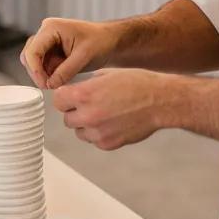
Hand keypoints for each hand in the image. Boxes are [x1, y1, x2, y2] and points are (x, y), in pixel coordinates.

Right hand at [21, 16, 117, 88]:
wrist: (110, 42)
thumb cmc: (100, 41)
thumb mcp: (84, 56)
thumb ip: (66, 71)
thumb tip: (50, 84)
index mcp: (52, 28)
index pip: (33, 50)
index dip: (35, 70)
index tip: (43, 84)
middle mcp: (46, 33)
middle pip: (29, 56)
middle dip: (38, 73)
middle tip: (50, 86)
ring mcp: (47, 42)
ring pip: (35, 63)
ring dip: (44, 74)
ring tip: (61, 80)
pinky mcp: (51, 52)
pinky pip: (43, 66)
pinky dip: (50, 74)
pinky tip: (63, 77)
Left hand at [52, 68, 170, 149]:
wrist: (160, 101)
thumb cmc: (137, 84)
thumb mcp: (107, 74)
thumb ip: (86, 84)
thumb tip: (74, 90)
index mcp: (84, 94)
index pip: (58, 101)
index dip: (65, 97)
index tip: (71, 96)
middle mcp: (88, 115)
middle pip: (67, 119)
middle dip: (75, 112)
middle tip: (91, 105)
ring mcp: (98, 132)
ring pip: (79, 132)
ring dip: (86, 125)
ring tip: (104, 114)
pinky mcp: (108, 144)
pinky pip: (94, 140)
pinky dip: (99, 133)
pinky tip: (113, 122)